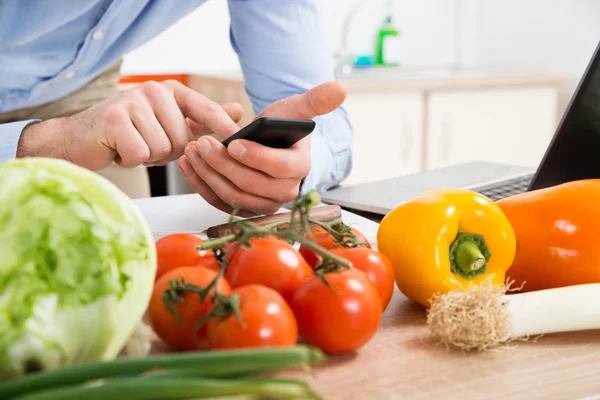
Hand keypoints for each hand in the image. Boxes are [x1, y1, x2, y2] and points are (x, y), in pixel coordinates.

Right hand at [17, 80, 243, 169]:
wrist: (80, 139)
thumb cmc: (129, 135)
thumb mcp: (169, 125)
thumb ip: (202, 119)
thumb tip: (239, 111)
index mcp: (171, 91)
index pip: (206, 109)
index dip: (225, 127)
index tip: (240, 140)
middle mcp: (154, 90)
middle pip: (183, 141)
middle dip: (167, 153)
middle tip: (144, 143)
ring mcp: (133, 101)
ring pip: (163, 149)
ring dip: (148, 157)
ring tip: (131, 145)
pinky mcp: (114, 118)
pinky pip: (141, 155)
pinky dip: (130, 160)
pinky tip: (118, 150)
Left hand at [177, 81, 346, 216]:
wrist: (267, 147)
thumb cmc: (280, 128)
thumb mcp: (294, 110)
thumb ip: (315, 100)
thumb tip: (341, 88)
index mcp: (300, 168)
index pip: (279, 168)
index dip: (255, 157)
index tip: (233, 142)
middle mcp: (285, 193)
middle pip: (250, 185)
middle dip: (222, 164)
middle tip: (201, 143)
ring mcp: (263, 204)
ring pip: (231, 196)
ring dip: (207, 173)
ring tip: (191, 150)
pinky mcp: (244, 210)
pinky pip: (219, 203)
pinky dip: (200, 185)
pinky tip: (188, 165)